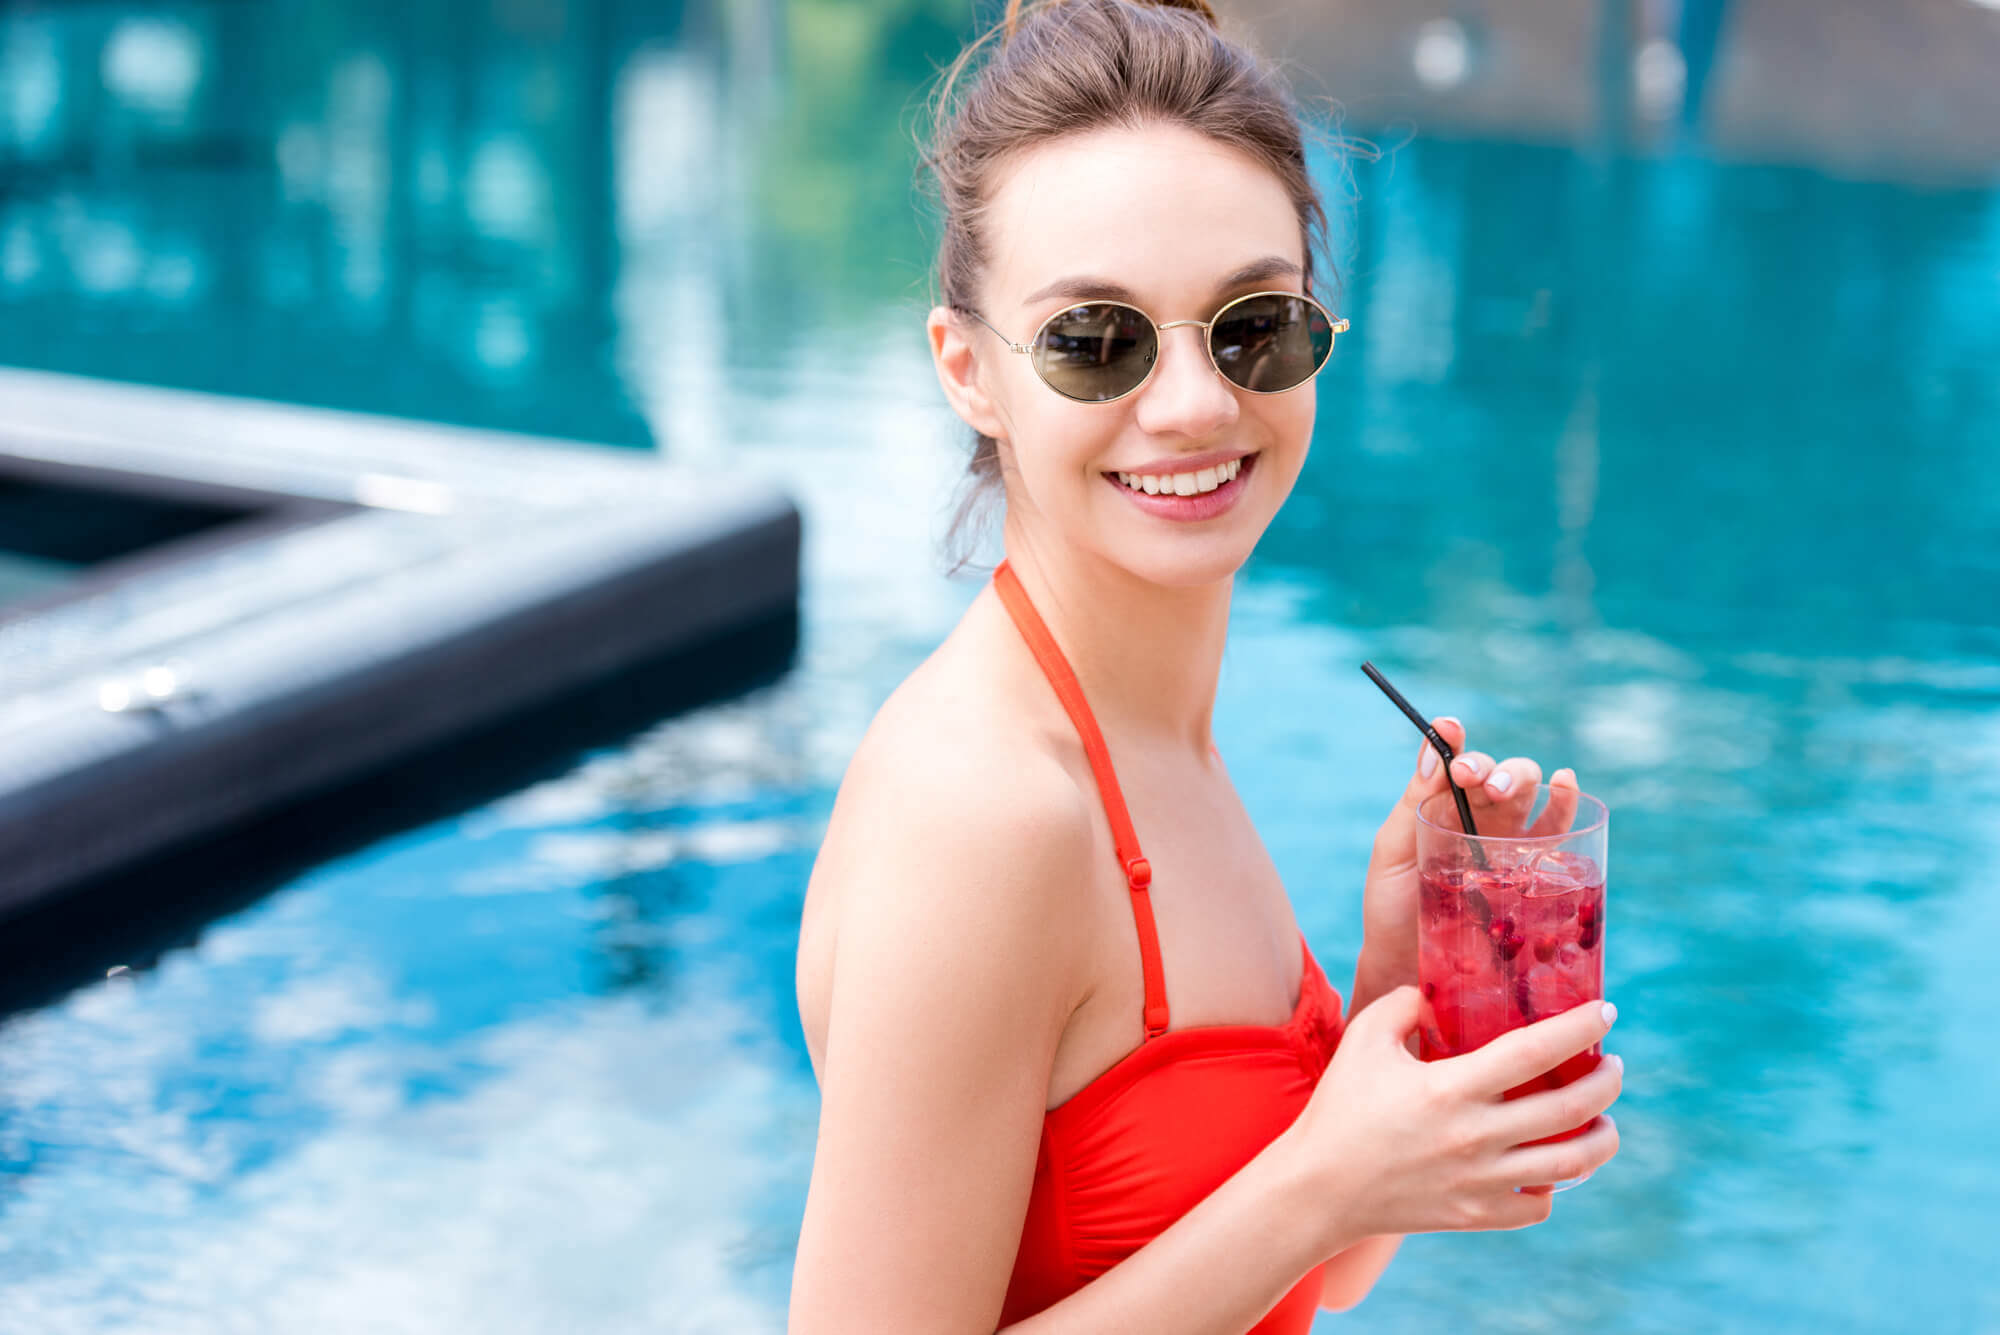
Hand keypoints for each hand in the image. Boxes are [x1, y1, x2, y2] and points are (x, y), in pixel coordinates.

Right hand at [1286, 986, 1622, 1246]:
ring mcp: (1480, 1180)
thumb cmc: (1340, 1107)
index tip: (1606, 1012)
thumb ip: (1402, 1003)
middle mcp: (1475, 1135)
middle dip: (1607, 1082)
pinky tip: (1554, 1167)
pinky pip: (1538, 1206)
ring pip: (1572, 1164)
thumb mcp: (1363, 1039)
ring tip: (1605, 1121)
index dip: (1580, 1027)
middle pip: (1571, 1109)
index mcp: (1450, 1087)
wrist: (1318, 1188)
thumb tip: (1436, 992)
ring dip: (1602, 1139)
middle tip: (1612, 1065)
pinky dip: (1556, 1186)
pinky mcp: (1476, 1213)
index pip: (1536, 1050)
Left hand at [1358, 720, 1581, 999]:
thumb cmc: (1394, 909)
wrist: (1410, 970)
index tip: (1450, 730)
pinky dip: (1566, 802)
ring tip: (1503, 788)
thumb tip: (1432, 751)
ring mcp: (1509, 841)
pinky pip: (1556, 830)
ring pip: (1527, 792)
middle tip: (1473, 778)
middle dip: (1489, 766)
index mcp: (1441, 805)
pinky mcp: (1534, 870)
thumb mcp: (1393, 852)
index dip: (1453, 740)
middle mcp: (1478, 815)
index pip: (1453, 760)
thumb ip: (1413, 803)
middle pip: (1496, 773)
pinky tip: (1565, 783)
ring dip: (1522, 778)